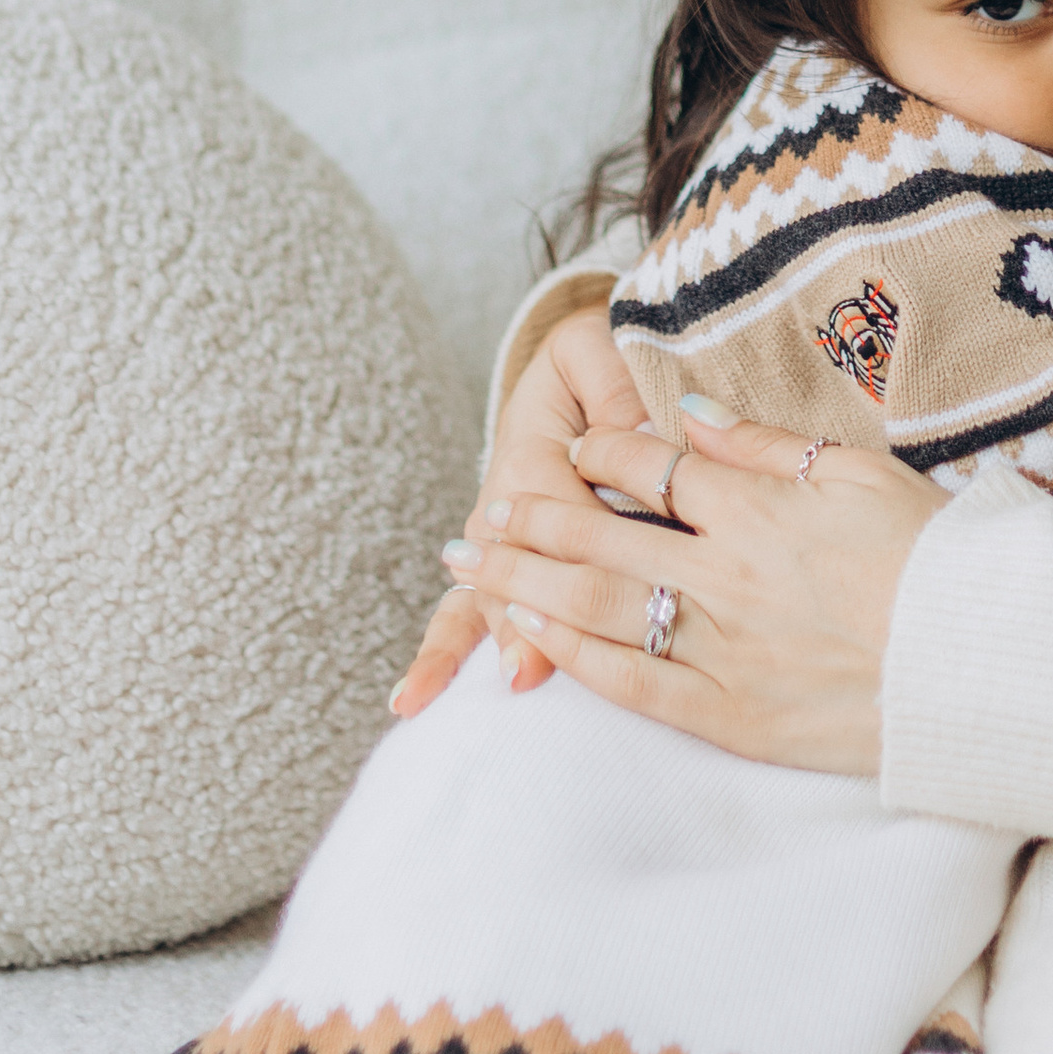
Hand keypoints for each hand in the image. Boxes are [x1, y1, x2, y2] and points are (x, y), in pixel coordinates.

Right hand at [391, 304, 639, 716]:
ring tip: (515, 678)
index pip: (566, 509)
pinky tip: (410, 701)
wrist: (567, 378)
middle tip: (537, 663)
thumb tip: (642, 427)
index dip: (589, 541)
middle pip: (522, 566)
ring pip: (490, 598)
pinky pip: (456, 615)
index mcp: (535, 453)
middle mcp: (505, 507)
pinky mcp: (486, 570)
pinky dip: (434, 658)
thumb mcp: (598, 352)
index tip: (617, 577)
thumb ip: (613, 382)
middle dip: (534, 614)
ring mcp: (492, 545)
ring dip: (500, 639)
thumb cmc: (592, 369)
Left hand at [436, 411, 946, 775]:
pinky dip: (573, 656)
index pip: (655, 467)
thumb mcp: (861, 474)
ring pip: (598, 608)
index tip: (571, 444)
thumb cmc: (935, 560)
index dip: (603, 451)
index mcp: (761, 507)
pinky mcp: (729, 715)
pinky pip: (631, 684)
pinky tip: (530, 638)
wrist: (980, 668)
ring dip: (525, 584)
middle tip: (482, 511)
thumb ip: (766, 445)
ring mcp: (722, 650)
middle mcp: (726, 575)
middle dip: (532, 519)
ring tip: (474, 568)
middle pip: (601, 536)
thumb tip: (690, 411)